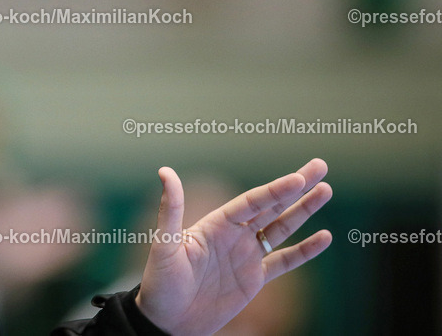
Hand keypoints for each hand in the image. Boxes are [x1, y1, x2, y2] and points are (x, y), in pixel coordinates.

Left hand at [136, 158, 332, 335]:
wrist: (166, 321)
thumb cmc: (160, 283)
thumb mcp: (165, 245)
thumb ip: (170, 210)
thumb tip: (165, 171)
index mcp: (215, 224)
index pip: (252, 202)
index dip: (276, 190)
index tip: (299, 178)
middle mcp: (234, 235)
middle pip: (271, 206)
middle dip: (297, 187)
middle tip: (320, 166)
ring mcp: (245, 256)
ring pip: (282, 228)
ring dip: (304, 210)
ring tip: (325, 190)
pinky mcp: (253, 279)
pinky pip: (284, 261)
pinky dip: (305, 250)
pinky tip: (324, 237)